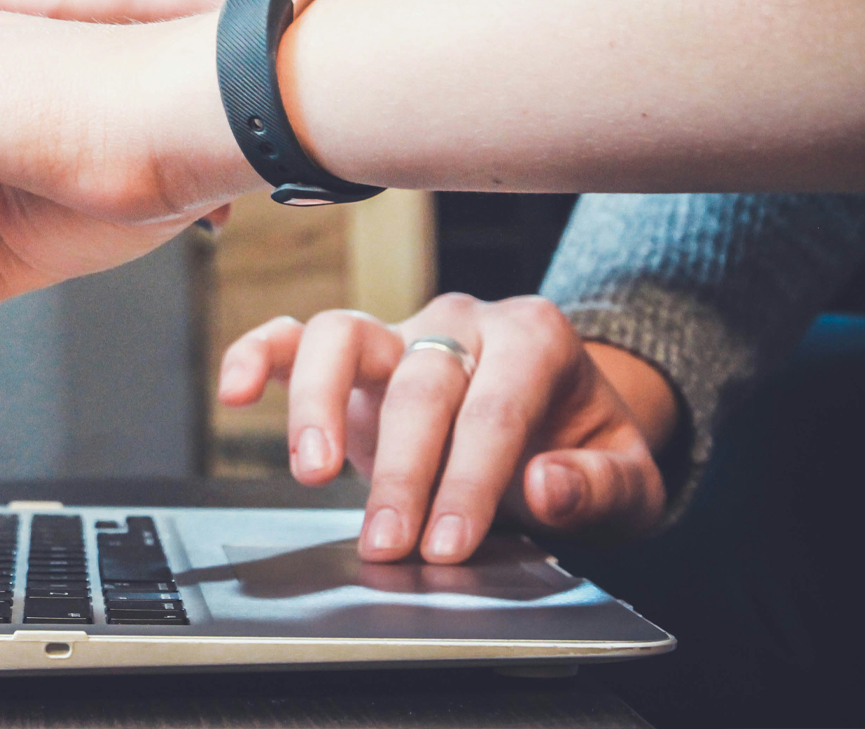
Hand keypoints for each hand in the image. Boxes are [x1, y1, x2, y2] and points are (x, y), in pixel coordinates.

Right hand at [219, 293, 675, 562]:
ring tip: (312, 473)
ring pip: (343, 335)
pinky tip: (236, 392)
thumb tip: (545, 483)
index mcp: (535, 338)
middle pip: (421, 383)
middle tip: (391, 542)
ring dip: (319, 404)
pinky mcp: (354, 354)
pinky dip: (258, 355)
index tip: (451, 542)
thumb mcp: (628, 480)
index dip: (470, 479)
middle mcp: (462, 322)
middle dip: (404, 471)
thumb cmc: (583, 451)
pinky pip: (295, 336)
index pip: (495, 407)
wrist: (561, 425)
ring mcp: (401, 331)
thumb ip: (597, 484)